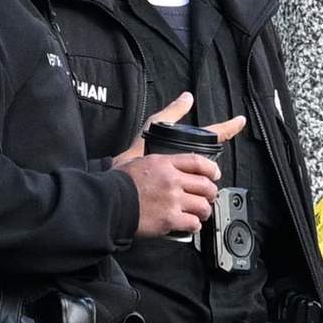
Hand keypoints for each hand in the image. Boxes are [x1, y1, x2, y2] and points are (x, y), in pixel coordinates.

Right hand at [111, 91, 249, 238]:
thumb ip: (164, 120)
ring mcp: (171, 200)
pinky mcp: (169, 219)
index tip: (215, 173)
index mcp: (165, 162)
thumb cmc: (120, 177)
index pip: (198, 161)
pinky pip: (193, 223)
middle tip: (207, 197)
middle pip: (205, 185)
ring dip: (203, 210)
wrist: (106, 202)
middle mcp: (172, 180)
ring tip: (198, 212)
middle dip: (210, 193)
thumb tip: (186, 98)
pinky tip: (187, 223)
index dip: (212, 169)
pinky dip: (193, 224)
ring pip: (203, 205)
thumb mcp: (139, 145)